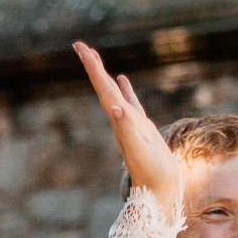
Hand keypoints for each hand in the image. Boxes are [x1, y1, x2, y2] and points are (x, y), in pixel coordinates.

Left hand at [74, 41, 177, 206]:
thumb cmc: (151, 171)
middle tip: (80, 46)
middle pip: (104, 86)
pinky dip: (125, 89)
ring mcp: (131, 122)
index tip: (80, 47)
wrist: (158, 190)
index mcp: (119, 118)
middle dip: (93, 66)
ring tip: (96, 59)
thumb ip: (127, 128)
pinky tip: (122, 80)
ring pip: (114, 92)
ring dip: (105, 76)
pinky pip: (131, 102)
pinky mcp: (142, 128)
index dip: (92, 67)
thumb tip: (115, 108)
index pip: (103, 87)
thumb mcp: (139, 149)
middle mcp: (121, 118)